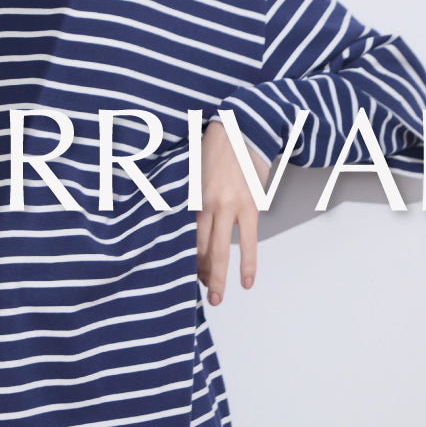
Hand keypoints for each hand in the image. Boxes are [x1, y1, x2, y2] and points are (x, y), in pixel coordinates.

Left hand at [195, 120, 270, 306]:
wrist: (242, 128)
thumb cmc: (212, 147)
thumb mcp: (189, 169)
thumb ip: (185, 196)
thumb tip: (176, 219)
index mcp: (188, 196)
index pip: (182, 237)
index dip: (183, 260)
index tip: (182, 276)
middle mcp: (206, 204)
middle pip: (199, 248)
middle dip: (199, 275)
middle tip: (200, 296)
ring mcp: (229, 206)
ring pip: (220, 250)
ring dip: (218, 277)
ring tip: (217, 298)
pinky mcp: (250, 205)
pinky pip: (249, 241)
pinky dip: (247, 263)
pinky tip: (246, 281)